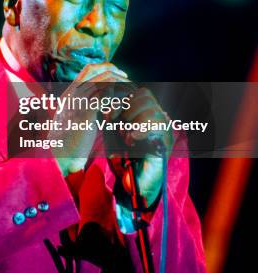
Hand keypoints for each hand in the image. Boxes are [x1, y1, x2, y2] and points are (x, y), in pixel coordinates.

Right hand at [51, 62, 128, 176]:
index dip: (107, 68)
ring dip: (120, 88)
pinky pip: (104, 97)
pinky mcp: (84, 113)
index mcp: (71, 91)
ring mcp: (77, 102)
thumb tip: (103, 95)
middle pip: (98, 73)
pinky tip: (123, 107)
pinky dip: (116, 99)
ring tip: (129, 95)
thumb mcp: (77, 115)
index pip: (89, 69)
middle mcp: (73, 93)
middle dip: (118, 76)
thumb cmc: (72, 138)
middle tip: (130, 84)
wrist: (62, 156)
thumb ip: (86, 103)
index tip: (121, 75)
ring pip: (103, 83)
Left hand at [110, 87, 173, 209]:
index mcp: (145, 111)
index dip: (121, 99)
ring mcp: (164, 127)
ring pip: (151, 108)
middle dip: (127, 108)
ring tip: (126, 135)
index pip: (137, 91)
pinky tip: (133, 139)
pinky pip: (157, 124)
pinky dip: (141, 129)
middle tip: (116, 124)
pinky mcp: (167, 140)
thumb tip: (105, 93)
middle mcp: (157, 115)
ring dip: (133, 119)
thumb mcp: (114, 132)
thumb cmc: (122, 156)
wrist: (134, 182)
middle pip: (145, 95)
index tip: (107, 115)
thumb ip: (112, 114)